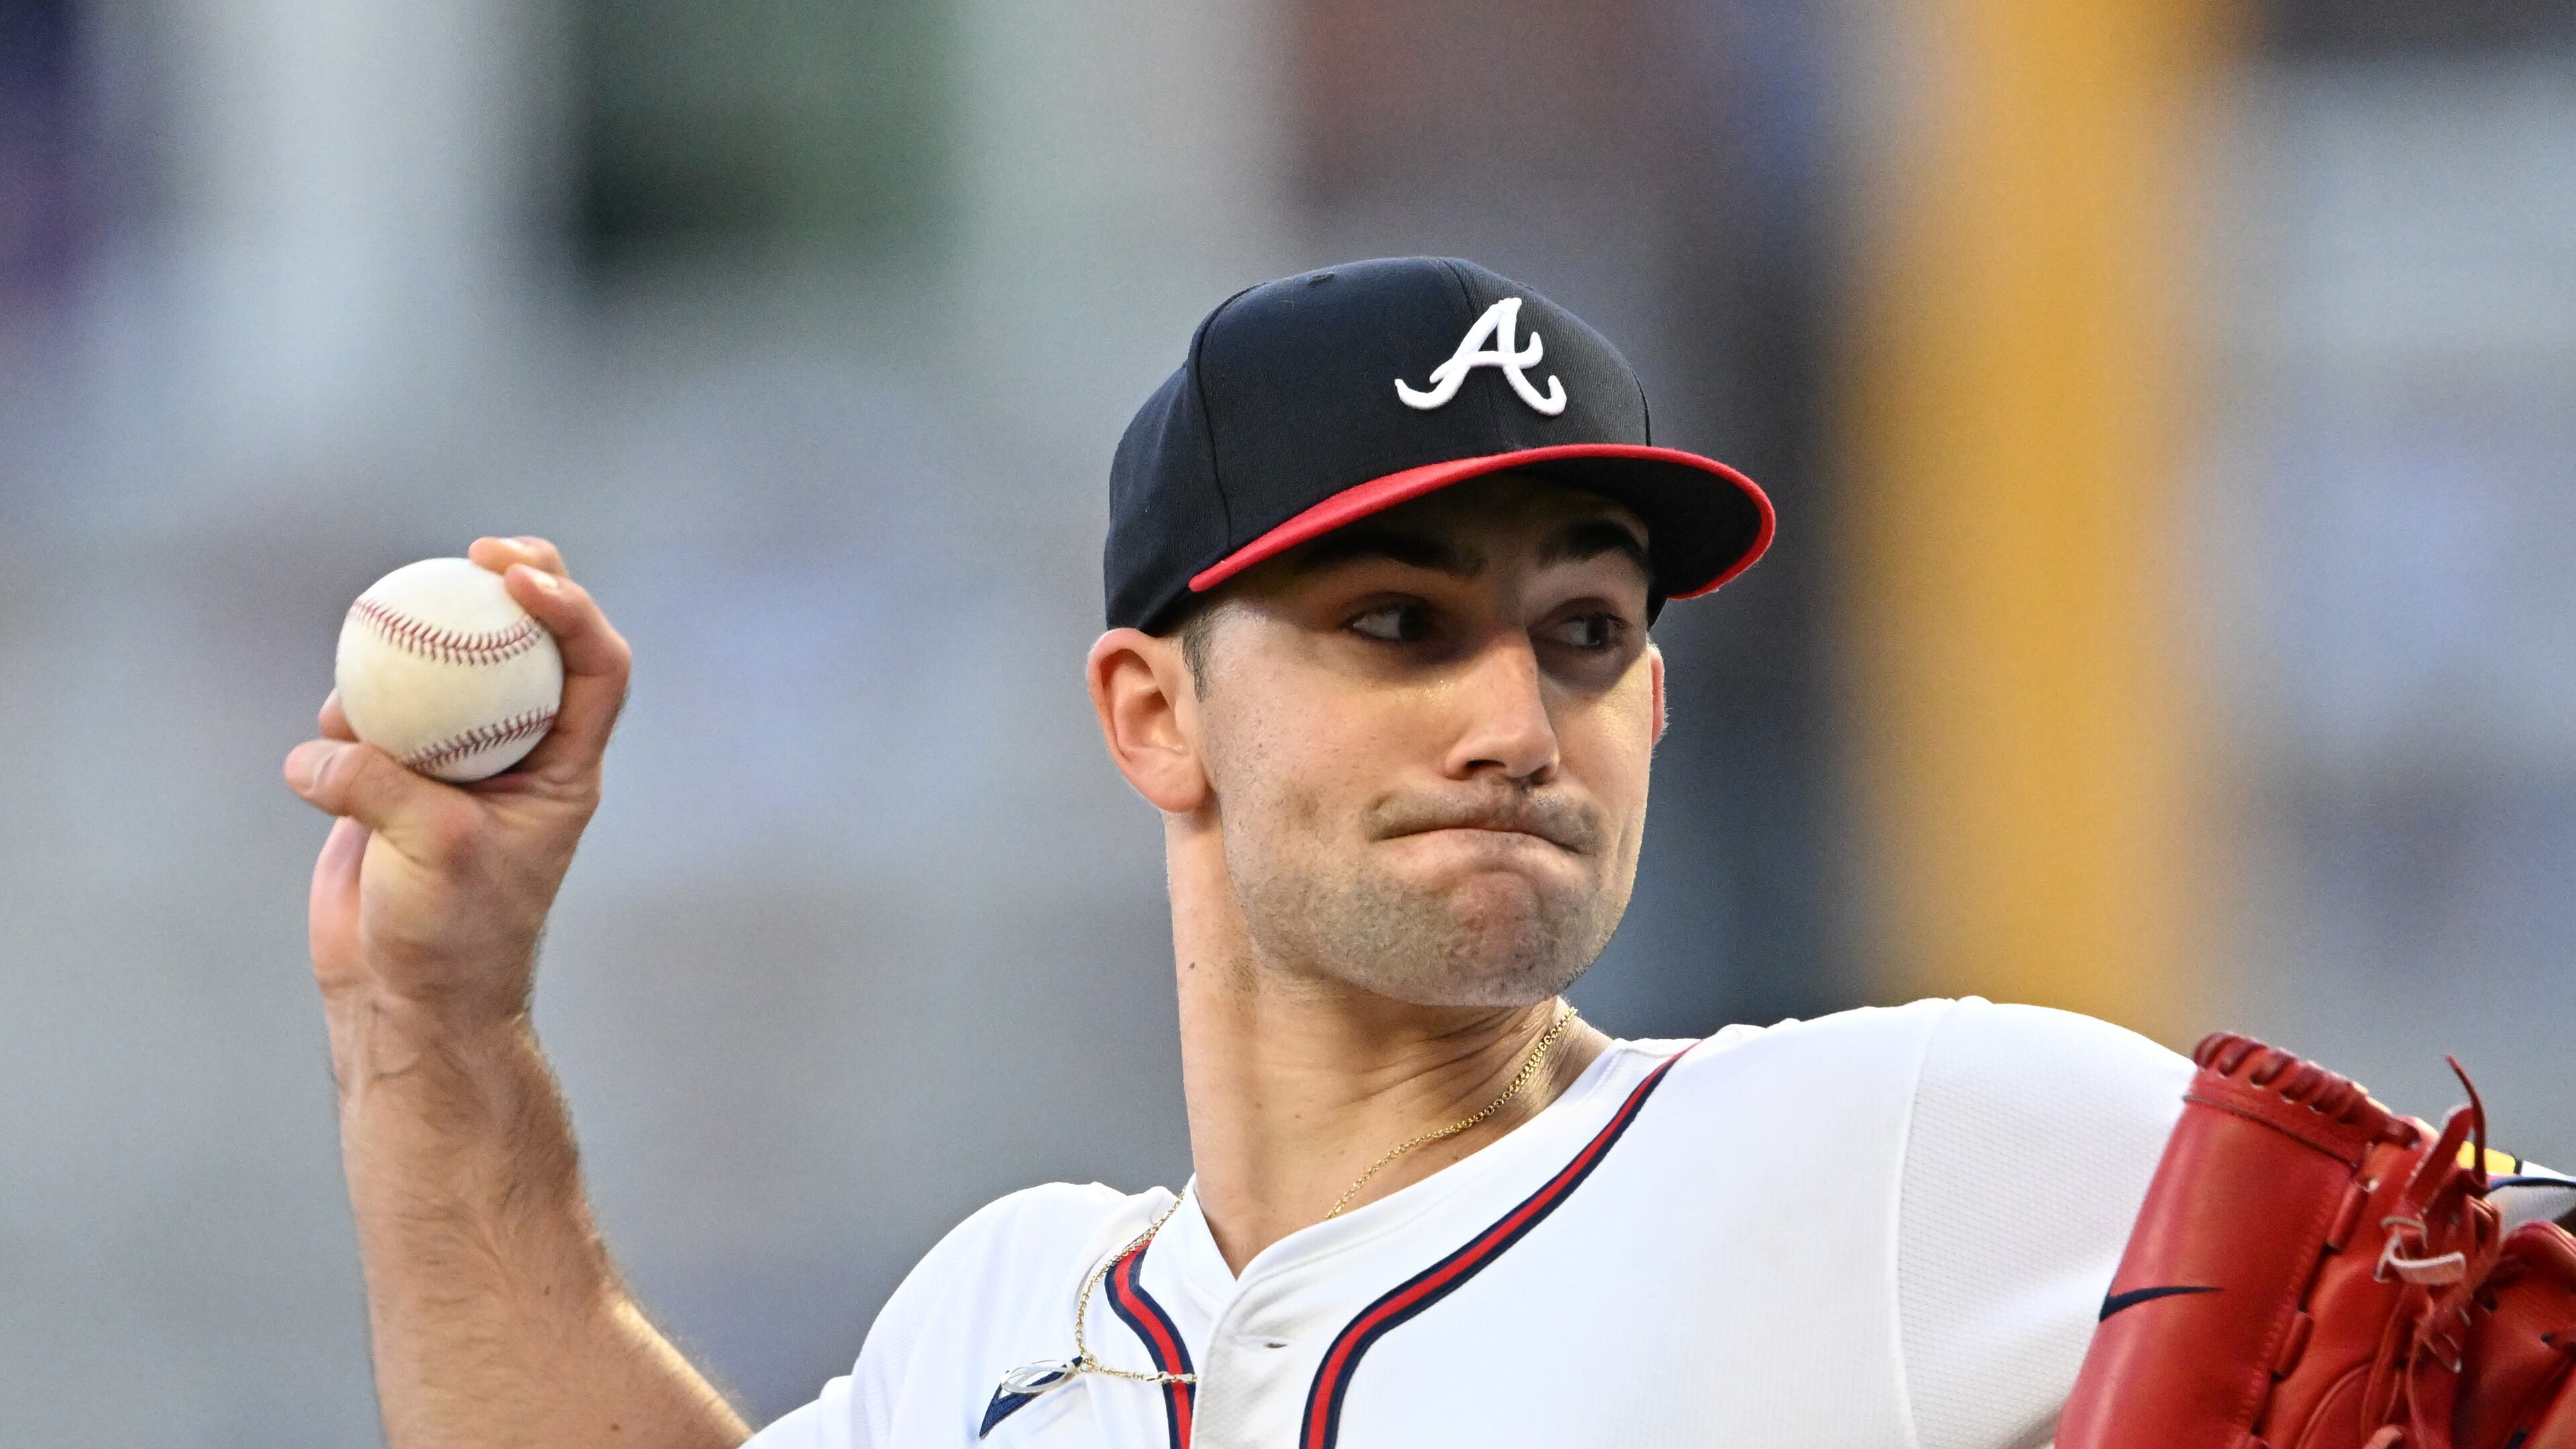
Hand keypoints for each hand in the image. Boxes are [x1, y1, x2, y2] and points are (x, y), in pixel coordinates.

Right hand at [285, 537, 630, 1035]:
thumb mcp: (433, 851)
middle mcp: (521, 751)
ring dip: (413, 649)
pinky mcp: (393, 777)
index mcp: (567, 767)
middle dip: (516, 583)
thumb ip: (384, 785)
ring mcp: (457, 759)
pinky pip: (374, 716)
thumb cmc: (452, 935)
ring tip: (373, 663)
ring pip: (448, 670)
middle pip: (532, 643)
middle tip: (474, 555)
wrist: (407, 996)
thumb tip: (325, 746)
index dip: (574, 610)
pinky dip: (348, 713)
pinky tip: (328, 731)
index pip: (598, 667)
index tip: (518, 579)